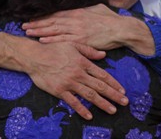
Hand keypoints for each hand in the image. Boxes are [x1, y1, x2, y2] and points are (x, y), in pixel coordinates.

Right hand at [0, 32, 128, 119]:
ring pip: (89, 95)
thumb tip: (103, 55)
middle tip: (125, 102)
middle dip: (113, 95)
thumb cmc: (54, 49)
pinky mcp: (59, 91)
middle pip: (99, 86)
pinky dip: (81, 109)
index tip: (122, 90)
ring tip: (113, 110)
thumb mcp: (72, 45)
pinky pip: (72, 102)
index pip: (102, 74)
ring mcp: (69, 83)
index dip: (113, 83)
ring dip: (102, 103)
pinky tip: (90, 115)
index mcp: (82, 62)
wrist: (35, 56)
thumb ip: (89, 50)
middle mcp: (78, 74)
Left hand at [23, 4, 122, 49]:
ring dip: (40, 31)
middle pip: (52, 22)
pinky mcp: (82, 41)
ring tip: (28, 32)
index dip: (43, 17)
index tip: (33, 18)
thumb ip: (85, 9)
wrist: (121, 29)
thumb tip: (78, 9)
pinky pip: (64, 41)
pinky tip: (42, 41)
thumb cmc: (110, 19)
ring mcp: (77, 31)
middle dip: (37, 24)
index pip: (56, 14)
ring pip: (55, 30)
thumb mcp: (96, 8)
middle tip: (24, 26)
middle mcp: (75, 20)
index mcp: (78, 12)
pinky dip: (52, 40)